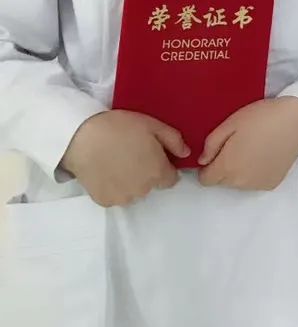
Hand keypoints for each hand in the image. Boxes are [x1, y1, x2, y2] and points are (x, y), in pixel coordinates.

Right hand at [60, 110, 186, 206]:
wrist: (82, 137)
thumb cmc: (120, 127)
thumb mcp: (153, 126)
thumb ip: (175, 141)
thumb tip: (186, 154)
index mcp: (158, 172)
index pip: (170, 180)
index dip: (164, 168)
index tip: (153, 157)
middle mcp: (143, 190)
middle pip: (151, 186)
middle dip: (147, 174)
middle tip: (133, 156)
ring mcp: (122, 197)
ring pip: (134, 193)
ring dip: (131, 183)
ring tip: (118, 163)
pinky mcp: (104, 201)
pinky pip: (115, 197)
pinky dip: (113, 187)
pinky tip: (106, 171)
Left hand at [198, 97, 297, 190]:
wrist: (296, 120)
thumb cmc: (261, 117)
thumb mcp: (230, 123)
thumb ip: (211, 144)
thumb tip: (203, 160)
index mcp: (227, 167)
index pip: (205, 180)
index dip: (207, 166)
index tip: (217, 152)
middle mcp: (240, 182)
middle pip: (222, 182)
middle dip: (223, 167)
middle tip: (237, 146)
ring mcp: (258, 185)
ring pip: (238, 183)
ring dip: (239, 171)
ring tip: (252, 149)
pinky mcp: (272, 183)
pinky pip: (254, 182)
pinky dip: (255, 173)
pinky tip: (264, 155)